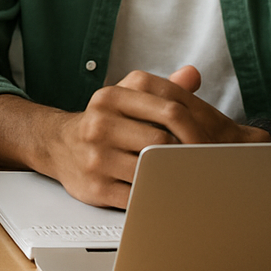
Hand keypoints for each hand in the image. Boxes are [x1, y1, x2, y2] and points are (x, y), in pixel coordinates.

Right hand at [48, 66, 260, 207]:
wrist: (58, 145)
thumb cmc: (103, 121)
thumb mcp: (125, 95)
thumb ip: (162, 87)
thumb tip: (193, 74)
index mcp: (112, 96)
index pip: (169, 109)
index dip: (197, 128)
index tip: (212, 142)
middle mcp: (100, 123)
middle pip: (163, 141)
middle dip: (188, 155)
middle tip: (205, 164)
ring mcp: (95, 156)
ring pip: (151, 169)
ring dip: (174, 176)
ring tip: (189, 178)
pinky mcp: (95, 187)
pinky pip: (137, 196)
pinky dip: (156, 196)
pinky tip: (165, 193)